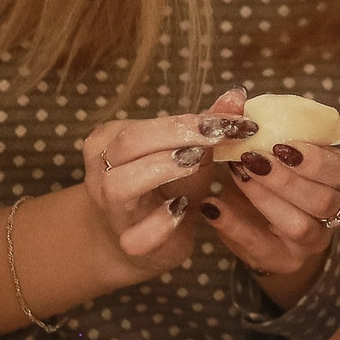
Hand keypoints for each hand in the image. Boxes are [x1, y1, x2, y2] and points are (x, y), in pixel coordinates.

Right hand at [77, 87, 258, 286]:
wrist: (146, 239)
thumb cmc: (166, 185)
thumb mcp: (188, 150)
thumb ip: (209, 123)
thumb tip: (237, 96)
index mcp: (110, 140)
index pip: (144, 124)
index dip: (191, 121)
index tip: (234, 123)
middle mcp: (101, 172)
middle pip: (128, 144)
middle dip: (177, 137)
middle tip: (218, 138)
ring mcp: (112, 211)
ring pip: (120, 185)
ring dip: (163, 169)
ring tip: (197, 164)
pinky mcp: (129, 244)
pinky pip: (138, 234)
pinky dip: (163, 221)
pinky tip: (184, 209)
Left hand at [202, 126, 339, 302]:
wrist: (259, 219)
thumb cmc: (267, 172)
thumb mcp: (265, 146)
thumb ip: (249, 122)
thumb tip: (233, 95)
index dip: (315, 159)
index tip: (282, 144)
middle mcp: (336, 212)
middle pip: (323, 201)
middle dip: (286, 179)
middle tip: (252, 159)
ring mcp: (313, 241)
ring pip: (300, 226)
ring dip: (265, 199)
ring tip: (237, 175)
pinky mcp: (285, 261)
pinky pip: (262, 249)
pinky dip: (235, 227)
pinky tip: (212, 206)